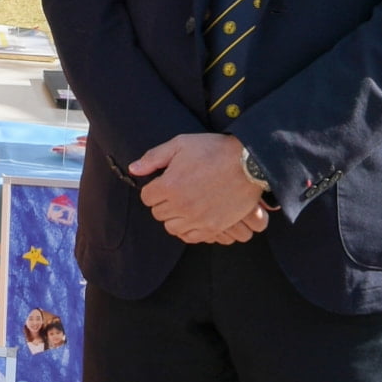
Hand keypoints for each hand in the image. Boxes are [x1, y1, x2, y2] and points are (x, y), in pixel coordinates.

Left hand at [131, 133, 268, 244]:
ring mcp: (198, 219)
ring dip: (174, 217)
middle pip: (158, 213)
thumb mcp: (179, 145)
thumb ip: (153, 158)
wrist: (248, 162)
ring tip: (183, 204)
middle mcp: (181, 206)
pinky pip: (191, 237)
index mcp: (169, 186)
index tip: (163, 182)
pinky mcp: (214, 227)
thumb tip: (133, 170)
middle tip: (174, 192)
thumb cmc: (213, 150)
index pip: (147, 197)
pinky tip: (193, 217)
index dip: (153, 188)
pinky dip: (188, 230)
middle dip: (162, 202)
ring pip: (172, 228)